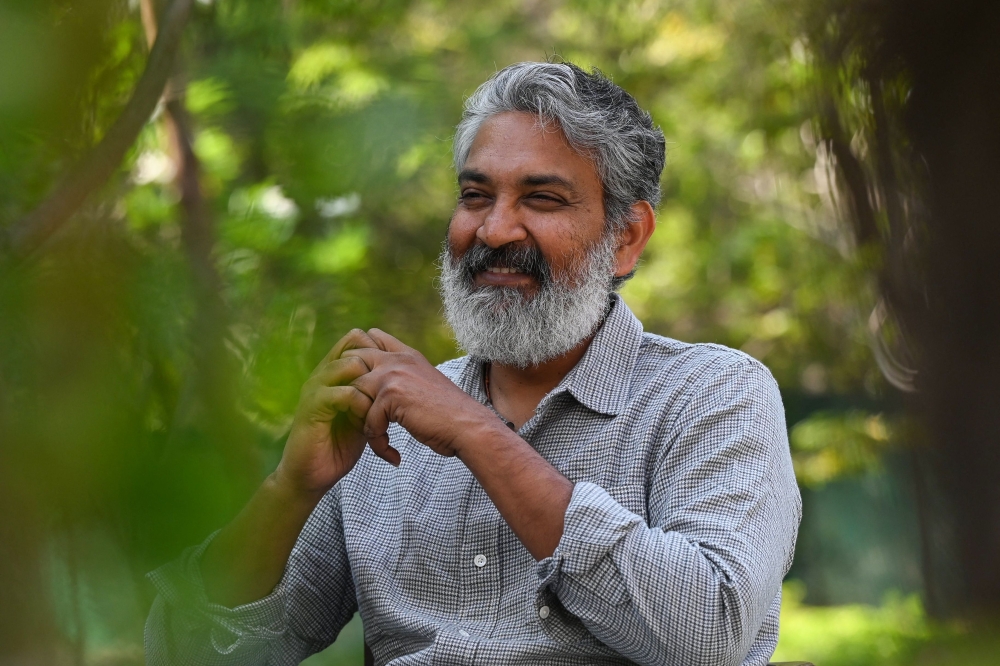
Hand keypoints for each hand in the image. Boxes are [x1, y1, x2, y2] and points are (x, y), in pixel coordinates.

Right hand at [273, 329, 400, 499]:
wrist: (312, 475)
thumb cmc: (339, 444)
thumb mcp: (363, 412)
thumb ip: (374, 393)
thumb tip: (400, 378)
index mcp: (334, 371)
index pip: (357, 337)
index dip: (380, 350)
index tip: (397, 377)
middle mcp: (322, 373)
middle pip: (356, 346)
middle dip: (379, 369)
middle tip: (389, 399)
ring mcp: (315, 387)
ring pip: (352, 365)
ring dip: (372, 389)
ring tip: (378, 415)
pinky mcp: (312, 406)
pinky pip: (345, 393)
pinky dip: (363, 407)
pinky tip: (368, 426)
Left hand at [344, 329, 495, 456]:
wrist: (468, 427)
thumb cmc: (449, 414)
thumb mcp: (425, 385)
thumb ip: (405, 377)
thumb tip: (384, 386)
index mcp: (407, 354)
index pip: (371, 336)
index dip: (357, 355)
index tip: (357, 384)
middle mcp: (398, 359)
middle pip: (352, 359)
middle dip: (346, 387)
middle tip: (353, 415)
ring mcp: (393, 375)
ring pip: (353, 393)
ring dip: (360, 421)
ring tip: (376, 439)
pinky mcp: (390, 396)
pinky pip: (368, 421)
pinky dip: (378, 443)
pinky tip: (393, 455)